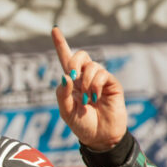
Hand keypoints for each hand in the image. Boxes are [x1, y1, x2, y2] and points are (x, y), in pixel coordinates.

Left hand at [51, 27, 127, 151]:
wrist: (100, 137)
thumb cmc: (82, 125)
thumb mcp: (66, 111)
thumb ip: (63, 94)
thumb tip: (65, 75)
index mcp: (71, 83)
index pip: (65, 59)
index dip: (60, 44)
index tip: (54, 29)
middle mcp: (85, 78)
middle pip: (80, 56)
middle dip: (74, 61)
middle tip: (72, 76)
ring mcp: (99, 80)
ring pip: (92, 65)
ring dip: (86, 81)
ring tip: (88, 98)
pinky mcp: (112, 84)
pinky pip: (102, 74)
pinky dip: (96, 85)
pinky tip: (96, 97)